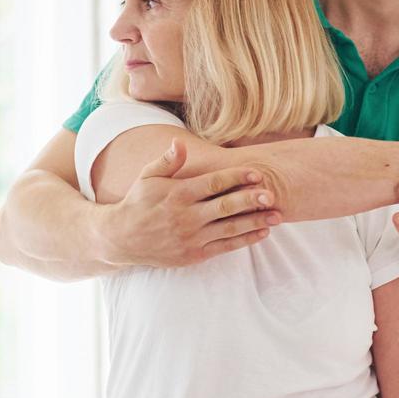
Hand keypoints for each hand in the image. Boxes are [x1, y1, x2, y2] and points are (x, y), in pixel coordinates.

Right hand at [97, 140, 282, 266]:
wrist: (121, 239)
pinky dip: (245, 239)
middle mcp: (186, 216)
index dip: (237, 177)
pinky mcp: (194, 254)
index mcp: (177, 194)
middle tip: (272, 194)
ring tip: (277, 215)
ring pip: (230, 228)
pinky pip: (225, 246)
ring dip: (255, 221)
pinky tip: (262, 232)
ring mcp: (191, 237)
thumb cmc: (137, 203)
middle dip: (251, 200)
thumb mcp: (147, 177)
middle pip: (225, 206)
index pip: (213, 183)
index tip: (257, 173)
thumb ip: (167, 161)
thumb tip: (179, 143)